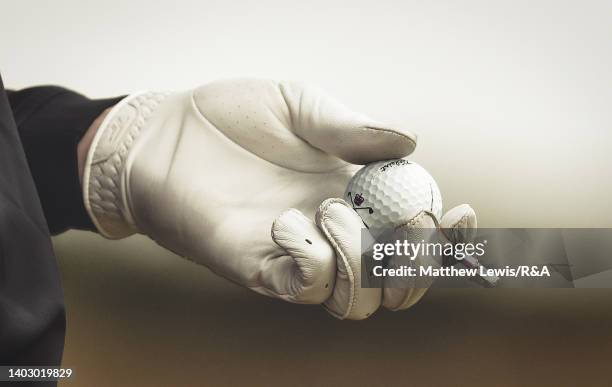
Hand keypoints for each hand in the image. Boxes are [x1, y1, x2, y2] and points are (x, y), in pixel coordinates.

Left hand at [81, 78, 470, 318]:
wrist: (165, 134)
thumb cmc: (230, 116)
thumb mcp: (298, 104)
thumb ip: (350, 127)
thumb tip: (410, 141)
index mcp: (353, 193)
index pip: (413, 232)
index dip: (447, 234)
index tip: (464, 212)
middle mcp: (332, 232)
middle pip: (396, 281)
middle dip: (418, 261)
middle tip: (408, 220)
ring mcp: (297, 255)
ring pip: (356, 301)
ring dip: (363, 260)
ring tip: (332, 207)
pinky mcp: (257, 269)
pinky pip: (304, 289)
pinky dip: (314, 261)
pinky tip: (287, 220)